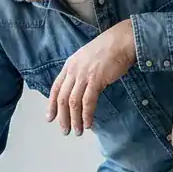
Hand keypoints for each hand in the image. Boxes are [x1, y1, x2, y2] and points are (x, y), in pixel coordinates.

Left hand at [46, 19, 136, 135]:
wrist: (122, 40)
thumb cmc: (109, 49)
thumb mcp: (87, 58)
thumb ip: (81, 72)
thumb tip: (80, 89)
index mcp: (69, 64)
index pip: (56, 88)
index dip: (52, 105)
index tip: (50, 118)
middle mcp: (73, 70)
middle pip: (63, 98)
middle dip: (62, 117)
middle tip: (65, 130)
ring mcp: (84, 75)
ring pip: (73, 102)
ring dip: (74, 120)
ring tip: (77, 131)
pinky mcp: (96, 79)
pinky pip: (88, 102)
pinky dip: (87, 115)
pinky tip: (88, 123)